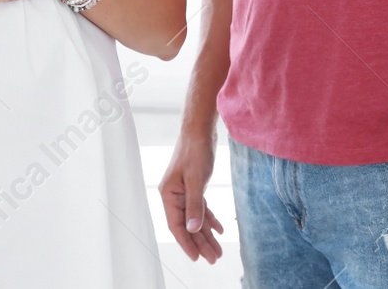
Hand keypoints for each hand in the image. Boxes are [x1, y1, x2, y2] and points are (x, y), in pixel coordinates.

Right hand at [159, 130, 224, 262]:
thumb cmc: (195, 151)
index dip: (187, 243)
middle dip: (200, 242)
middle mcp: (174, 195)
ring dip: (206, 234)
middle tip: (213, 258)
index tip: (197, 258)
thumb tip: (192, 229)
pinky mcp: (193, 187)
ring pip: (195, 218)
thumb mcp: (197, 180)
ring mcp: (183, 191)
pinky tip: (219, 229)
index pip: (176, 225)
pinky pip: (200, 208)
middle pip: (187, 225)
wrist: (199, 130)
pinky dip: (209, 219)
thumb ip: (194, 206)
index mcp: (169, 194)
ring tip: (217, 250)